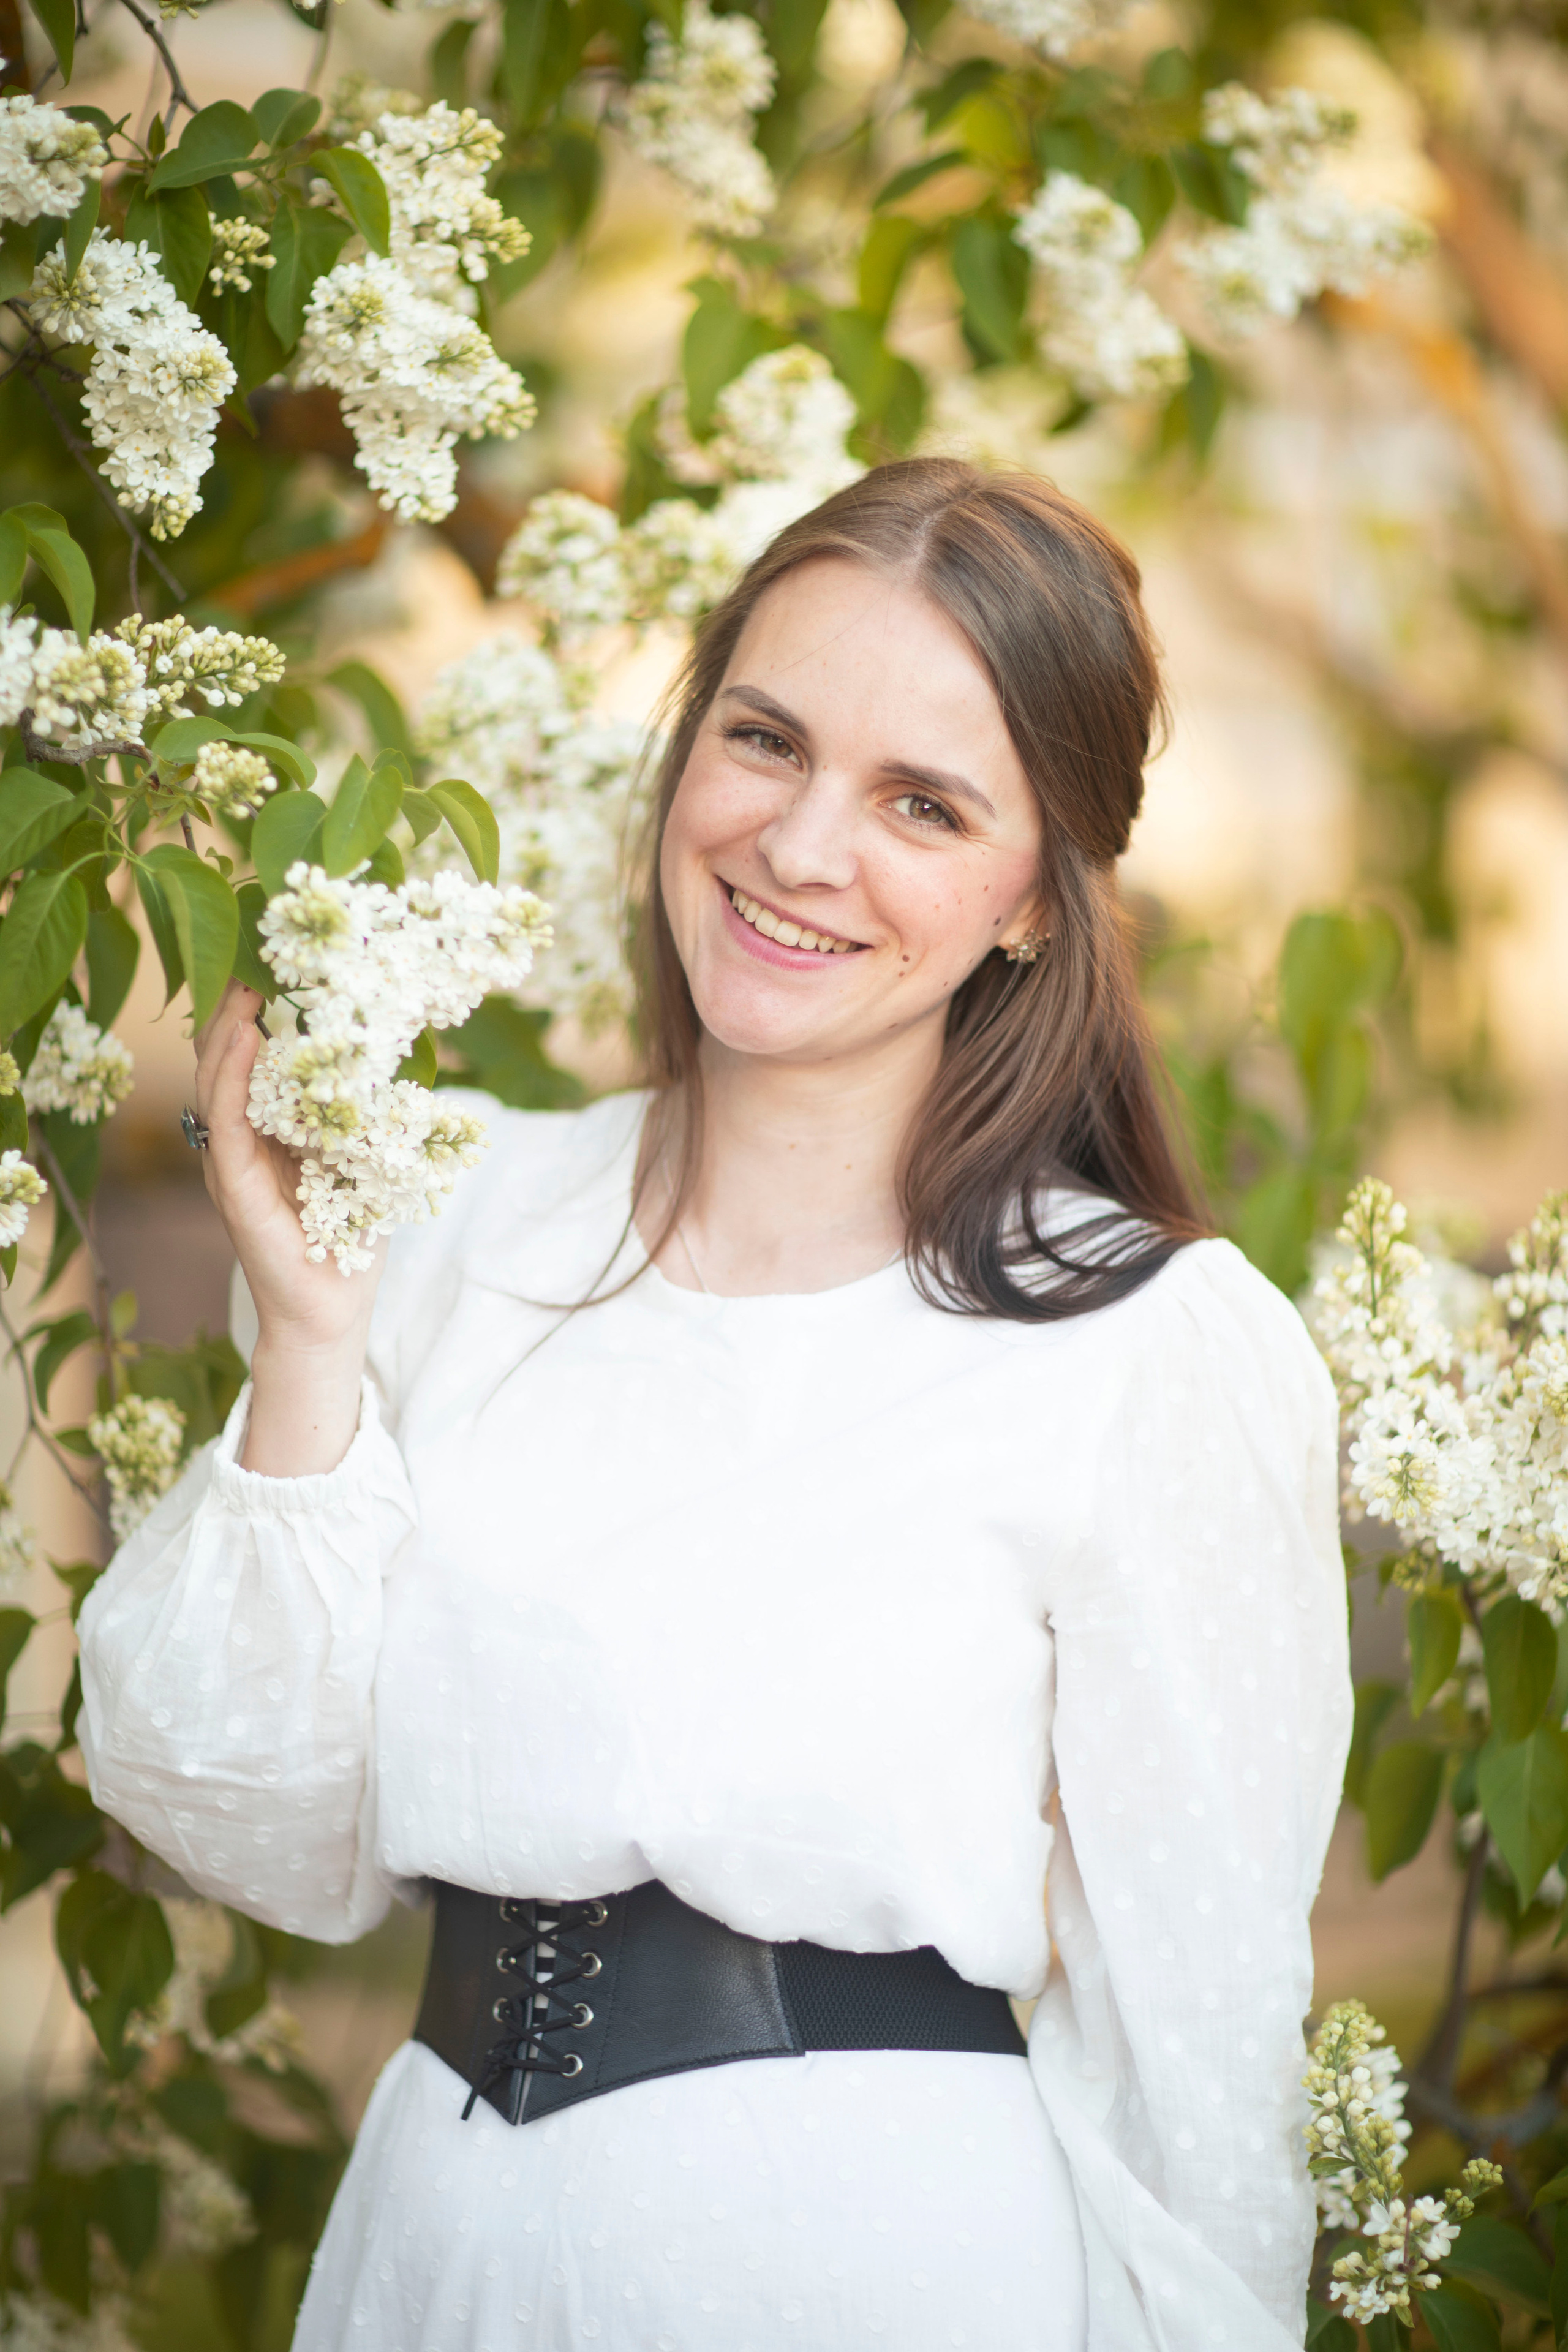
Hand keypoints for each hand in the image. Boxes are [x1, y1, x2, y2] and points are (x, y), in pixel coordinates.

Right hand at [194, 983, 381, 1472]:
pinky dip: (234, 1077)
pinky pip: (225, 1121)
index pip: (248, 1058)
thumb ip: (364, 1111)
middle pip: (222, 1058)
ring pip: (215, 1081)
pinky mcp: (233, 1188)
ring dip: (228, 1027)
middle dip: (233, 1004)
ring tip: (245, 979)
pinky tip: (248, 1039)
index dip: (253, 1009)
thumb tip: (401, 1052)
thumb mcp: (363, 1158)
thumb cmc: (351, 1237)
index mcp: (267, 1131)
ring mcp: (230, 1163)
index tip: (273, 959)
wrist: (332, 1310)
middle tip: (253, 950)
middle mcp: (239, 1140)